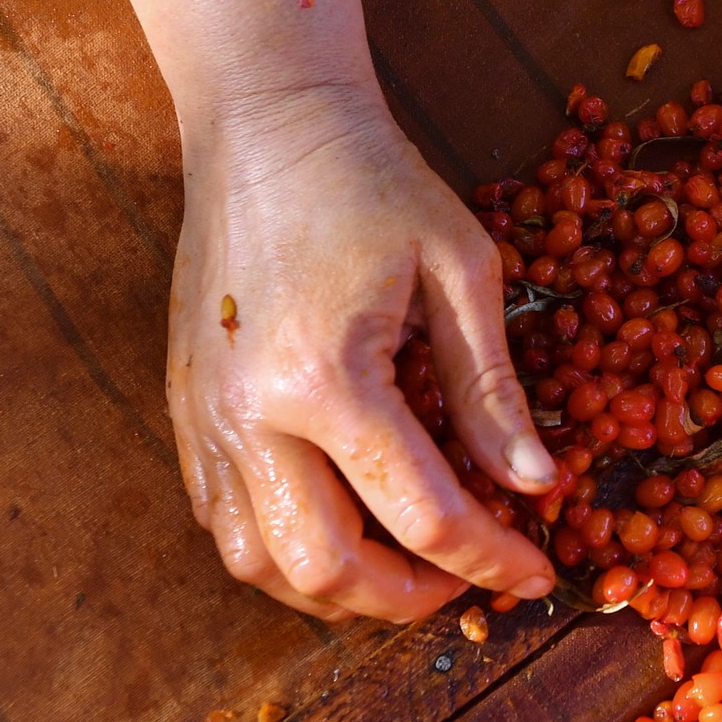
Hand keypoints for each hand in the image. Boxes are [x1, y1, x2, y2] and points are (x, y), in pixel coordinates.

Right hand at [169, 88, 557, 622]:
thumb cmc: (374, 183)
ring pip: (259, 563)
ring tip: (405, 567)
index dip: (493, 561)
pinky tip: (339, 527)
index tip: (538, 574)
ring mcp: (204, 417)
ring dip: (339, 589)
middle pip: (329, 567)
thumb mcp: (462, 270)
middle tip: (467, 579)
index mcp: (329, 379)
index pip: (426, 516)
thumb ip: (494, 390)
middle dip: (410, 598)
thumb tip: (539, 482)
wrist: (265, 123)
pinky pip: (221, 520)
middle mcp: (250, 414)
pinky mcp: (183, 409)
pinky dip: (282, 550)